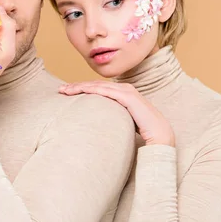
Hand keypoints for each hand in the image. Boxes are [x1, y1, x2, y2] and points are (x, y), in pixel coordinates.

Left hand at [59, 81, 174, 146]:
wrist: (160, 136)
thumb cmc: (143, 132)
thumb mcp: (123, 122)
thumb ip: (113, 118)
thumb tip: (99, 126)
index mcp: (124, 93)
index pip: (99, 89)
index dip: (83, 89)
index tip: (67, 93)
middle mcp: (125, 89)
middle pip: (96, 85)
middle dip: (77, 86)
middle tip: (61, 90)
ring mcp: (127, 91)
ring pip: (98, 86)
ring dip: (80, 87)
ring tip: (65, 90)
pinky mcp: (128, 97)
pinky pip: (105, 91)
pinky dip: (91, 90)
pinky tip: (80, 91)